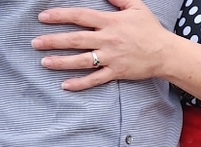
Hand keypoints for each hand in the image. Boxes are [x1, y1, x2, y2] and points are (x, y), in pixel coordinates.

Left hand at [34, 0, 172, 91]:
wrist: (165, 53)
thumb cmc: (151, 29)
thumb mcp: (135, 6)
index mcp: (109, 22)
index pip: (79, 16)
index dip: (59, 16)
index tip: (43, 18)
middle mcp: (107, 40)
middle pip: (75, 39)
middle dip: (53, 41)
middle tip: (35, 43)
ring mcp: (111, 58)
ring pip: (81, 60)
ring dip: (61, 62)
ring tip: (44, 62)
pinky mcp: (116, 73)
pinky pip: (95, 79)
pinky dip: (80, 83)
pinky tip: (65, 85)